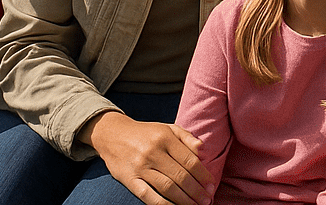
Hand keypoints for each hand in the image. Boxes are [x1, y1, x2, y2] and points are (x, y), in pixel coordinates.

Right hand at [81, 111, 215, 204]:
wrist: (114, 135)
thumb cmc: (146, 133)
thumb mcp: (168, 128)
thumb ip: (186, 138)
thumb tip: (203, 150)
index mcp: (166, 138)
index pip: (189, 160)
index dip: (202, 174)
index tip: (212, 185)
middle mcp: (154, 152)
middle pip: (180, 175)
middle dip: (196, 190)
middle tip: (207, 199)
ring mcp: (141, 167)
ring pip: (167, 187)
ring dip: (184, 200)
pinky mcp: (129, 180)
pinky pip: (148, 196)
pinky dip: (163, 204)